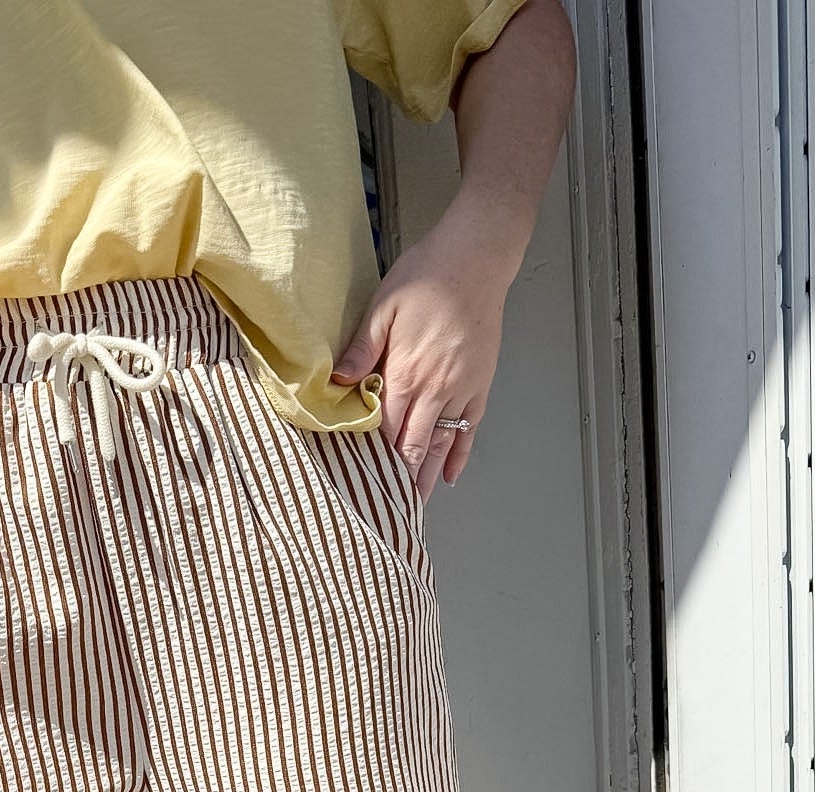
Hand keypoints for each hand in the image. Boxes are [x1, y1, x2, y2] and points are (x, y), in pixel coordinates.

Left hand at [331, 199, 511, 502]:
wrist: (477, 257)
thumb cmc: (428, 276)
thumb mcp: (382, 308)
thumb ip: (360, 350)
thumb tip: (335, 383)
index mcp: (406, 373)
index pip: (386, 431)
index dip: (374, 460)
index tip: (362, 484)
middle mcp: (435, 390)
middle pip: (413, 447)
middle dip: (399, 480)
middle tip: (386, 510)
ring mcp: (461, 390)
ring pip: (441, 445)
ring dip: (426, 477)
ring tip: (414, 506)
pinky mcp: (479, 384)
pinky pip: (469, 429)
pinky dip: (458, 455)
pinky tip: (448, 476)